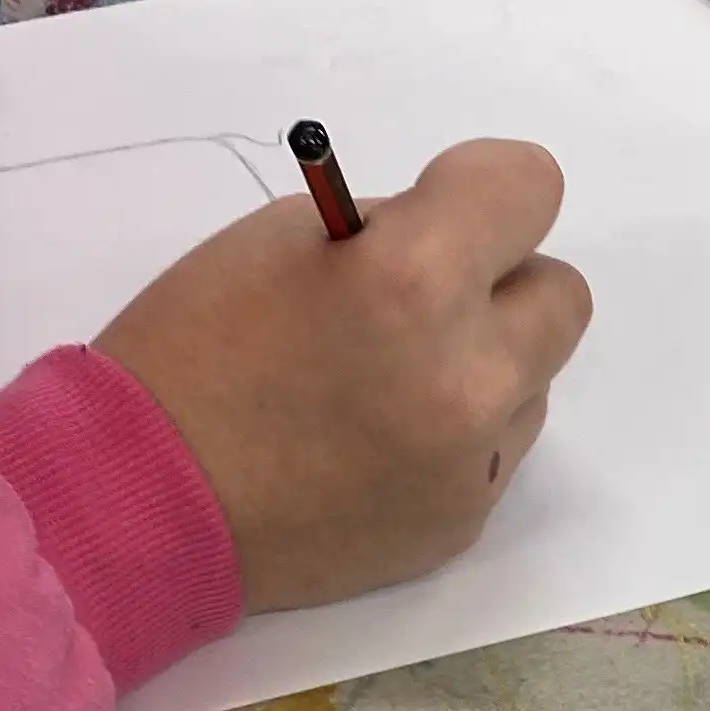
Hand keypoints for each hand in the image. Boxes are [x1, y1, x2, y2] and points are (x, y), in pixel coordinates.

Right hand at [97, 139, 593, 613]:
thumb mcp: (282, 241)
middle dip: (502, 284)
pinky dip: (455, 436)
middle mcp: (469, 376)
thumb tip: (458, 246)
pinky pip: (497, 451)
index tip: (443, 211)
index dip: (485, 192)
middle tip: (423, 300)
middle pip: (562, 294)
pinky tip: (375, 443)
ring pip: (535, 380)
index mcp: (416, 279)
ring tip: (385, 382)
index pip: (531, 188)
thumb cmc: (193, 350)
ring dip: (484, 365)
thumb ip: (393, 232)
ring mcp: (473, 461)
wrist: (148, 499)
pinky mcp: (463, 522)